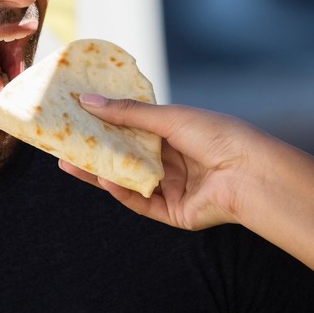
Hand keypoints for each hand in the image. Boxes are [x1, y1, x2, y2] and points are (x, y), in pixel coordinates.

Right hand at [59, 95, 273, 231]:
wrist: (251, 173)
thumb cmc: (218, 136)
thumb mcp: (170, 117)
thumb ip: (128, 113)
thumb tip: (88, 100)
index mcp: (175, 134)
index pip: (133, 129)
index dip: (105, 123)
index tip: (77, 115)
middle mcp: (172, 161)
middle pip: (126, 156)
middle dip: (95, 151)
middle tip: (62, 144)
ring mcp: (172, 187)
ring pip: (128, 180)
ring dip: (100, 173)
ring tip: (70, 162)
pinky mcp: (173, 212)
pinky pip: (141, 202)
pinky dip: (122, 192)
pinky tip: (106, 180)